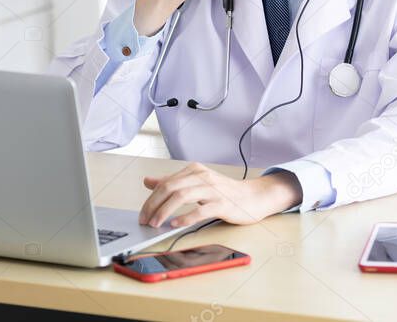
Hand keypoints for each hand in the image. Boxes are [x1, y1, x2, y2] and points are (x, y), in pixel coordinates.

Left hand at [138, 162, 302, 227]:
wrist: (253, 197)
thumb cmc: (224, 192)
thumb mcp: (196, 183)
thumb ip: (173, 182)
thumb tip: (148, 182)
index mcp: (194, 171)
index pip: (165, 183)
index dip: (150, 199)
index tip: (143, 214)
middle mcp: (202, 177)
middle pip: (170, 188)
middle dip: (153, 205)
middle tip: (145, 220)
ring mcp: (213, 189)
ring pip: (182, 196)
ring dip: (165, 211)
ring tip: (156, 223)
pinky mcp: (222, 204)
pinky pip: (200, 210)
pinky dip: (185, 217)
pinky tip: (176, 224)